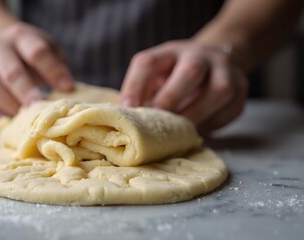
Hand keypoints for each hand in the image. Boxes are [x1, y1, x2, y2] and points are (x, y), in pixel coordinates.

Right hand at [0, 23, 73, 119]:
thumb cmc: (30, 56)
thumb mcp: (49, 52)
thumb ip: (58, 67)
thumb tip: (67, 90)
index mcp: (21, 36)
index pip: (36, 52)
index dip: (52, 72)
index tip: (67, 88)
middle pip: (11, 72)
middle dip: (27, 93)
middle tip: (40, 108)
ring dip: (8, 104)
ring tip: (24, 117)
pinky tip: (9, 119)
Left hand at [120, 40, 247, 133]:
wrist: (215, 60)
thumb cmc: (175, 75)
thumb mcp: (156, 75)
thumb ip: (142, 93)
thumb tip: (128, 120)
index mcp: (170, 52)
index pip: (148, 63)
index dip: (135, 86)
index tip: (128, 109)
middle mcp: (199, 55)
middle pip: (191, 71)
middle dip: (172, 100)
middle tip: (158, 121)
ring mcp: (225, 69)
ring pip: (219, 91)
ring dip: (197, 115)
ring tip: (180, 132)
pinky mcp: (242, 88)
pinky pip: (230, 109)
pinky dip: (213, 124)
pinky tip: (198, 132)